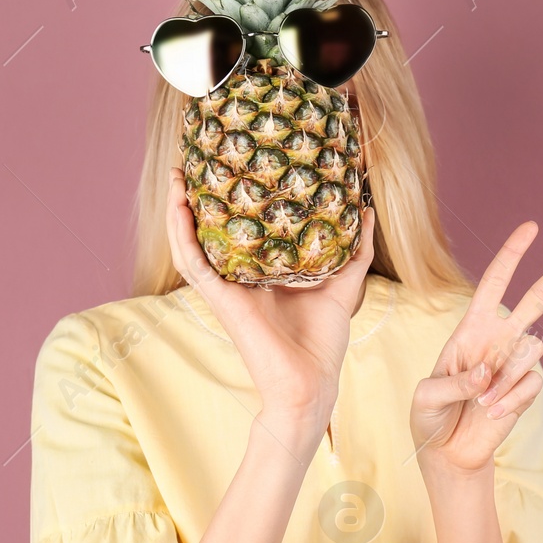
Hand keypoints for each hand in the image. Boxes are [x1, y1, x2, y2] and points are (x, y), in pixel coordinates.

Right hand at [164, 169, 374, 421]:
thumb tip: (365, 211)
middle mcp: (236, 278)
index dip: (225, 201)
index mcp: (259, 273)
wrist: (312, 380)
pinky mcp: (220, 300)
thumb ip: (353, 249)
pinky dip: (182, 235)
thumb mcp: (342, 284)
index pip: (235, 230)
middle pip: (205, 232)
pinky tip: (180, 208)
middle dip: (194, 198)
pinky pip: (193, 263)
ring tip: (177, 178)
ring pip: (188, 243)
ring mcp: (225, 288)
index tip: (226, 166)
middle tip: (193, 162)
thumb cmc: (322, 340)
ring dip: (177, 210)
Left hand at [410, 222, 542, 475]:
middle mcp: (499, 340)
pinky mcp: (526, 390)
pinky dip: (510, 400)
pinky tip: (491, 412)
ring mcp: (515, 364)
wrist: (447, 452)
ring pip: (532, 350)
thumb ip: (454, 382)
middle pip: (538, 298)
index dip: (512, 255)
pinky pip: (531, 384)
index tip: (531, 228)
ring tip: (481, 403)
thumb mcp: (426, 396)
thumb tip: (487, 372)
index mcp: (471, 328)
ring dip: (505, 378)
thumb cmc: (429, 417)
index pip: (495, 283)